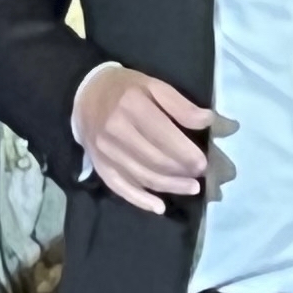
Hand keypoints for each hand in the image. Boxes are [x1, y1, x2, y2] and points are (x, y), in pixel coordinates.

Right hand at [75, 64, 221, 214]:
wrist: (85, 94)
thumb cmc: (126, 88)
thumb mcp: (154, 85)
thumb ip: (181, 105)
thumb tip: (207, 122)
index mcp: (132, 106)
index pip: (165, 137)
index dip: (187, 154)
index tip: (205, 162)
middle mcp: (116, 131)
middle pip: (155, 160)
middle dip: (182, 171)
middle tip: (200, 175)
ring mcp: (105, 151)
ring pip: (142, 176)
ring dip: (170, 186)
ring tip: (191, 188)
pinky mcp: (99, 165)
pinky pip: (120, 187)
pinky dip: (140, 200)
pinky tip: (159, 207)